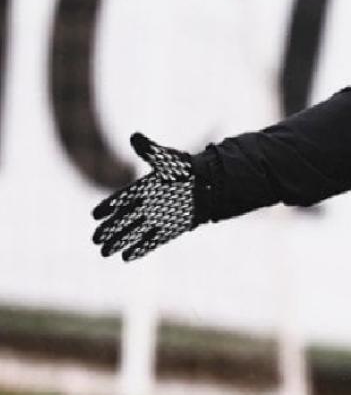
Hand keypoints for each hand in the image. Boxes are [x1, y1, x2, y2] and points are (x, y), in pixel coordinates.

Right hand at [92, 133, 202, 261]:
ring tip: (105, 252)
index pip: (120, 199)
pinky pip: (152, 241)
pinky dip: (141, 249)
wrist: (211, 185)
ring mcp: (158, 218)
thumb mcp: (167, 160)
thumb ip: (150, 152)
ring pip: (134, 232)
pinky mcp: (170, 229)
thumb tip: (135, 136)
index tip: (95, 215)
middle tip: (95, 239)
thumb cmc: (187, 170)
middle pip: (123, 219)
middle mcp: (148, 205)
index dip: (108, 207)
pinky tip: (127, 257)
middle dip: (109, 229)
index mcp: (143, 188)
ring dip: (120, 242)